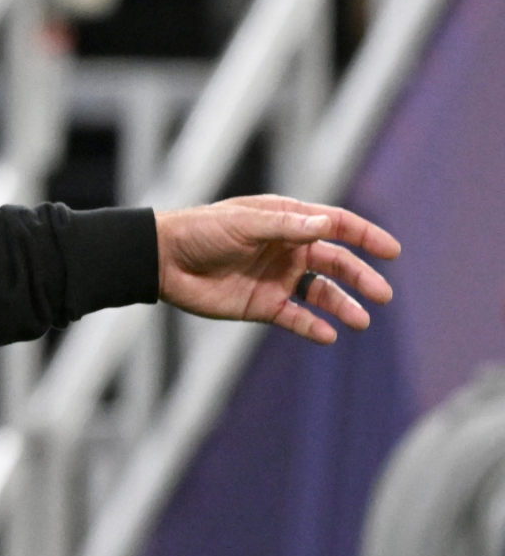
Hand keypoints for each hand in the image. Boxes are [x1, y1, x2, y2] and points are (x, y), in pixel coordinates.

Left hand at [156, 194, 398, 344]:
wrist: (163, 260)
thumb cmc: (201, 231)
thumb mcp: (244, 223)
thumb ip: (286, 226)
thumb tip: (326, 226)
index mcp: (285, 221)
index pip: (335, 225)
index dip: (365, 236)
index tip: (392, 251)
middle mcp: (287, 249)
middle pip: (335, 263)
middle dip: (361, 277)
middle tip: (383, 295)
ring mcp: (276, 278)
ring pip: (321, 293)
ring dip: (342, 305)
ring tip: (360, 320)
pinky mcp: (262, 305)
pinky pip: (296, 317)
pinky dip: (313, 326)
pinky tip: (327, 334)